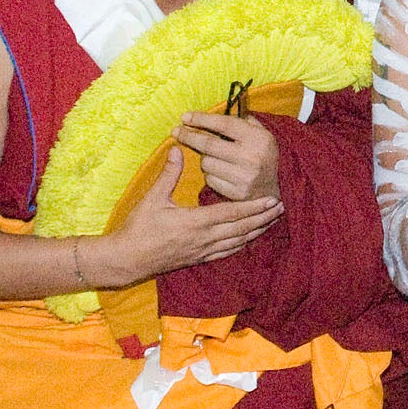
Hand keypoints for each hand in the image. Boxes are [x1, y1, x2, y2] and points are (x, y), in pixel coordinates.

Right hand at [105, 147, 282, 279]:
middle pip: (242, 228)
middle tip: (280, 207)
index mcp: (196, 222)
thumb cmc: (138, 228)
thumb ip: (169, 174)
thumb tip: (176, 149)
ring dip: (256, 231)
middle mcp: (204, 239)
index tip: (272, 199)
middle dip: (263, 218)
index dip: (254, 206)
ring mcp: (202, 251)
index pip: (233, 213)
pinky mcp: (197, 259)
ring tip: (271, 222)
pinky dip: (241, 245)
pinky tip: (248, 239)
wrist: (126, 259)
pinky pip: (226, 253)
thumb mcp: (153, 198)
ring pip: (237, 242)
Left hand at [173, 111, 280, 200]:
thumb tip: (216, 113)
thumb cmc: (267, 155)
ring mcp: (243, 177)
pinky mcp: (237, 194)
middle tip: (176, 131)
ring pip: (207, 163)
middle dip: (189, 136)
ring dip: (204, 157)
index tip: (185, 117)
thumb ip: (243, 121)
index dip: (202, 119)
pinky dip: (210, 174)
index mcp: (258, 138)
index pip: (224, 124)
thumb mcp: (263, 133)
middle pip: (209, 145)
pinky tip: (220, 171)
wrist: (283, 188)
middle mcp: (251, 157)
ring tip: (213, 156)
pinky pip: (210, 180)